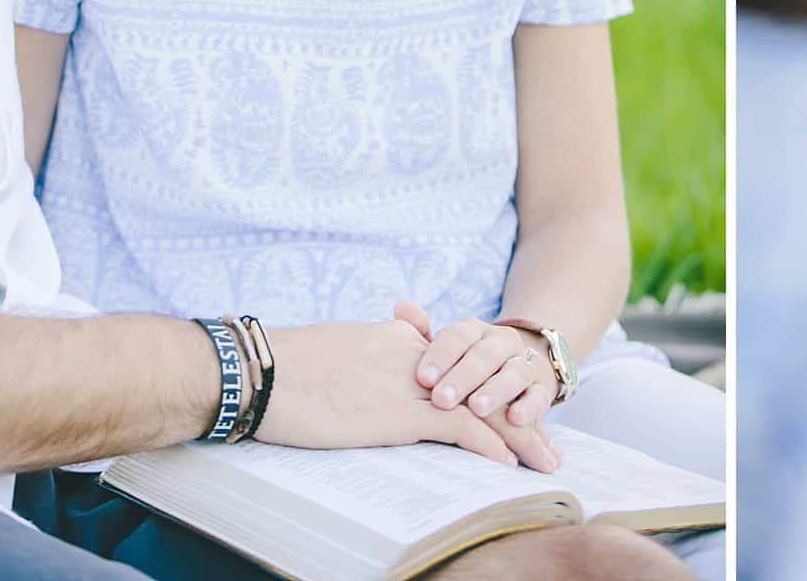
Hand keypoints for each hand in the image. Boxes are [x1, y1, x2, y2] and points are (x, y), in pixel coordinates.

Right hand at [256, 319, 559, 471]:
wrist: (261, 371)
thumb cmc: (282, 371)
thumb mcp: (335, 356)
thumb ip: (365, 365)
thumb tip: (367, 389)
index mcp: (398, 343)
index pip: (459, 370)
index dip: (489, 395)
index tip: (511, 414)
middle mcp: (414, 357)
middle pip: (482, 386)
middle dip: (518, 415)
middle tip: (545, 443)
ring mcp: (410, 383)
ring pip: (482, 406)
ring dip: (518, 436)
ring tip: (543, 460)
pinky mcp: (400, 410)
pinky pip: (459, 426)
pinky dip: (488, 444)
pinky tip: (507, 463)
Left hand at [414, 316, 561, 432]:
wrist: (513, 378)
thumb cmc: (463, 371)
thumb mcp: (444, 355)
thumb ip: (422, 333)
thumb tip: (400, 306)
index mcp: (476, 332)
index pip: (459, 335)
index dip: (441, 355)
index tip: (422, 379)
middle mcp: (503, 343)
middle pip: (485, 354)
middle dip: (463, 376)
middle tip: (442, 399)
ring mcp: (525, 365)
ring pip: (514, 372)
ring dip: (496, 390)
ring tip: (476, 407)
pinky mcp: (541, 390)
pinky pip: (540, 396)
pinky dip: (529, 406)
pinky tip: (515, 418)